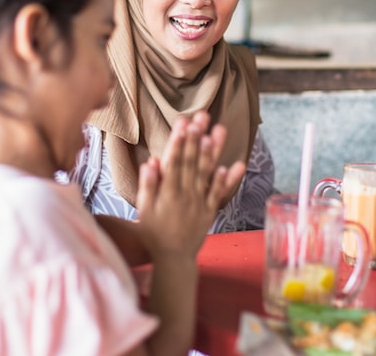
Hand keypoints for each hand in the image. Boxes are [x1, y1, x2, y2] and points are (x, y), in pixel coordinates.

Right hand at [135, 112, 244, 257]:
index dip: (179, 142)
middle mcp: (185, 195)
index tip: (183, 125)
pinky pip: (218, 194)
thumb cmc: (153, 232)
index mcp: (168, 192)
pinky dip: (225, 181)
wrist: (172, 258)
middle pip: (192, 162)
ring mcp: (199, 202)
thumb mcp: (144, 209)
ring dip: (212, 153)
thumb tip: (151, 162)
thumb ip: (148, 185)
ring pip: (206, 174)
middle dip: (196, 138)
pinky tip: (231, 165)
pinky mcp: (209, 211)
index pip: (174, 162)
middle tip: (201, 118)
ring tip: (217, 133)